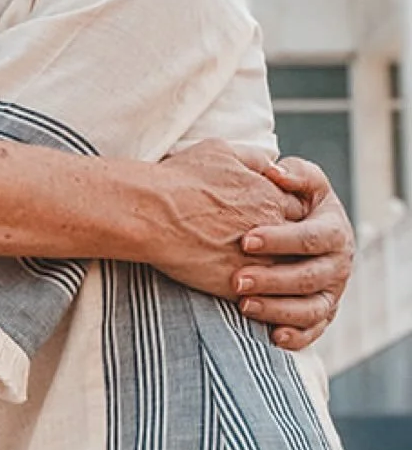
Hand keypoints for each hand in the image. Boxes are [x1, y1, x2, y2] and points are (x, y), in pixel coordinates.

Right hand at [143, 141, 305, 298]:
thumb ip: (255, 158)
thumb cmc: (180, 179)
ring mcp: (259, 261)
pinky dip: (257, 296)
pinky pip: (262, 298)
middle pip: (296, 244)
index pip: (299, 211)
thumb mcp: (221, 151)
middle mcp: (273, 230)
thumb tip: (273, 164)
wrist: (151, 214)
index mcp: (271, 196)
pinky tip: (242, 289)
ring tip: (258, 272)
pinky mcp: (240, 287)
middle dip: (285, 246)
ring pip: (283, 275)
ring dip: (274, 274)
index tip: (272, 219)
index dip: (285, 215)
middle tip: (268, 248)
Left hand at [232, 155, 354, 352]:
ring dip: (278, 309)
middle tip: (237, 280)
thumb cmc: (298, 199)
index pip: (311, 237)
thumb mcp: (303, 181)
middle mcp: (338, 264)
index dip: (280, 240)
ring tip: (244, 305)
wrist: (306, 225)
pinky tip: (273, 335)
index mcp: (335, 230)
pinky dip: (297, 337)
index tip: (245, 241)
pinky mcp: (323, 313)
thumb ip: (294, 173)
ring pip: (311, 308)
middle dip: (272, 279)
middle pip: (309, 277)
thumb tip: (275, 172)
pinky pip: (314, 330)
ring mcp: (332, 292)